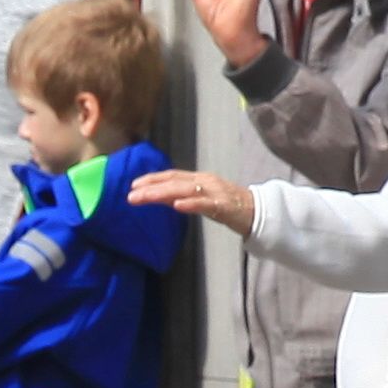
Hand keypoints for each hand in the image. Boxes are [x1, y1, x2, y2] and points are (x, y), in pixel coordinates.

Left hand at [124, 163, 253, 225]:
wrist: (256, 212)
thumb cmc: (226, 206)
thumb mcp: (199, 199)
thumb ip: (179, 197)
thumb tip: (155, 196)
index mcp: (198, 179)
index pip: (171, 175)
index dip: (152, 179)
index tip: (133, 185)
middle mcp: (204, 181)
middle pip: (174, 182)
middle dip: (151, 187)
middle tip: (131, 194)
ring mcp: (214, 192)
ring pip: (185, 190)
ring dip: (162, 193)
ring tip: (145, 197)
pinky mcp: (224, 206)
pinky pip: (205, 204)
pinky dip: (190, 204)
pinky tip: (176, 205)